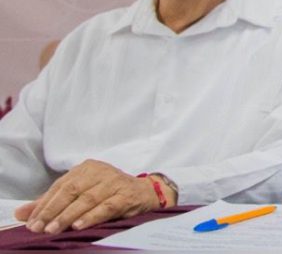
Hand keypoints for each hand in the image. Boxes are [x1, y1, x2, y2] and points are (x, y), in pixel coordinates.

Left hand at [16, 160, 168, 233]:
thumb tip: (21, 213)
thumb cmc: (109, 193)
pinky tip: (79, 225)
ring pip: (87, 199)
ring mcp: (114, 182)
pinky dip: (92, 216)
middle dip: (53, 210)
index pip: (60, 186)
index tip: (31, 221)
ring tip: (54, 229)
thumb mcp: (81, 193)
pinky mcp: (126, 195)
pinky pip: (107, 206)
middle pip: (72, 191)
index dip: (44, 203)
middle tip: (39, 227)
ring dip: (69, 215)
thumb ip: (52, 202)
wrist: (146, 192)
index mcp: (87, 168)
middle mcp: (100, 172)